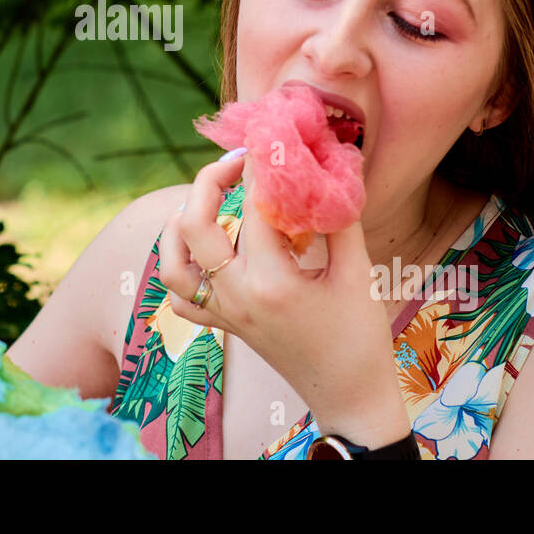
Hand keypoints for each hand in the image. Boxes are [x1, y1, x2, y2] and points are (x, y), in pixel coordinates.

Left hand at [157, 151, 403, 436]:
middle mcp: (238, 297)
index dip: (263, 165)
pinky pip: (182, 297)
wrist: (349, 397)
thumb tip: (331, 165)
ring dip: (179, 223)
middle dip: (210, 181)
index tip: (272, 137)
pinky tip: (201, 248)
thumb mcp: (358, 272)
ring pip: (173, 263)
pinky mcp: (224, 326)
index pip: (254, 207)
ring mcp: (225, 314)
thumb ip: (340, 217)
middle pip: (195, 225)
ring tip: (206, 197)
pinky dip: (181, 268)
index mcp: (272, 282)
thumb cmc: (361, 336)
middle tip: (238, 158)